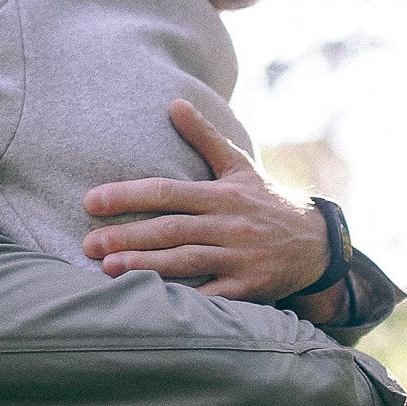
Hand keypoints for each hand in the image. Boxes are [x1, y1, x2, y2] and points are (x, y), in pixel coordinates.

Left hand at [84, 100, 333, 305]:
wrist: (317, 242)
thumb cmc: (266, 201)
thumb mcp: (239, 165)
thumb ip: (204, 137)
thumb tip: (174, 102)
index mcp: (221, 194)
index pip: (167, 191)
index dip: (128, 195)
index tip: (91, 201)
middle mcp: (229, 224)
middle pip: (171, 228)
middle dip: (127, 236)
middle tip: (89, 244)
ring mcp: (239, 257)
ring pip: (187, 261)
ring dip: (146, 266)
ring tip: (109, 269)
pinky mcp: (249, 287)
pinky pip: (213, 296)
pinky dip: (186, 300)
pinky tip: (153, 303)